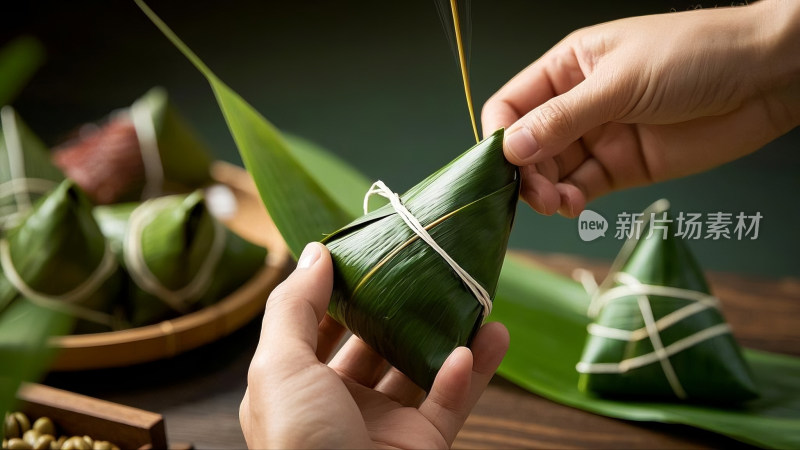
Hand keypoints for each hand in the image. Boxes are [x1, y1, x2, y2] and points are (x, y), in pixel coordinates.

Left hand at [240, 242, 508, 448]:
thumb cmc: (301, 444)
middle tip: (428, 267)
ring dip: (447, 333)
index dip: (340, 290)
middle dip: (399, 308)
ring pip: (419, 369)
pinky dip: (471, 371)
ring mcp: (383, 426)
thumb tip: (315, 253)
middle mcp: (338, 404)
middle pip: (374, 343)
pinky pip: (451, 401)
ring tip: (473, 295)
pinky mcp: (423, 446)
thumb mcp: (279, 367)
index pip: (318, 327)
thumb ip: (294, 307)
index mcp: (295, 387)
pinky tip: (487, 339)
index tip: (370, 252)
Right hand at [482, 0, 799, 216]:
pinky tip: (572, 205)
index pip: (511, 105)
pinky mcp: (622, 167)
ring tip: (556, 203)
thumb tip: (509, 148)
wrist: (767, 77)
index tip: (502, 164)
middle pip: (527, 145)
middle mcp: (576, 103)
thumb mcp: (619, 82)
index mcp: (567, 68)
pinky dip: (571, 201)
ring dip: (545, 191)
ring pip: (552, 171)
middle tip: (534, 194)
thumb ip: (561, 119)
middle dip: (524, 172)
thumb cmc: (695, 55)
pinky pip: (582, 188)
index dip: (500, 135)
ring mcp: (599, 136)